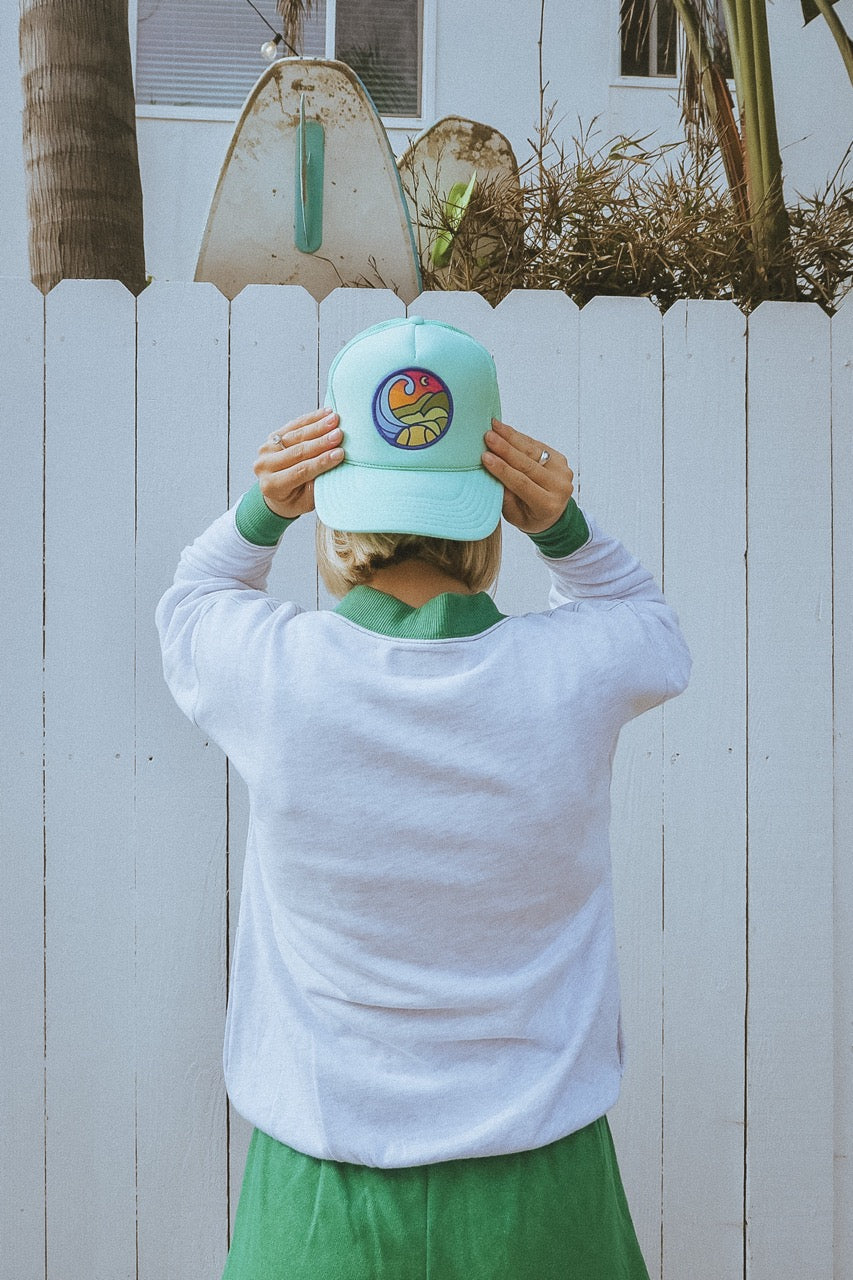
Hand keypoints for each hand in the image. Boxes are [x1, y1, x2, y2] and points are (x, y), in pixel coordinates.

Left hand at [253, 408, 343, 518]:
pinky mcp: (272, 437)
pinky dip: (311, 418)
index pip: (300, 471)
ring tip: (335, 419)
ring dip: (317, 426)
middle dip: (321, 442)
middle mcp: (265, 466)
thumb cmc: (295, 500)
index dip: (321, 462)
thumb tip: (334, 467)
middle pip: (297, 451)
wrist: (277, 495)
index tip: (339, 454)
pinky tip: (325, 413)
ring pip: (295, 435)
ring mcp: (267, 450)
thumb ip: (316, 487)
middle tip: (339, 434)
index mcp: (272, 485)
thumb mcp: (306, 501)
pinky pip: (293, 425)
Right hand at [482, 419, 573, 533]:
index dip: (503, 469)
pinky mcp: (560, 459)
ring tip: (494, 426)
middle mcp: (559, 487)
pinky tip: (505, 429)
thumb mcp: (514, 516)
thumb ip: (505, 497)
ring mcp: (562, 471)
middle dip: (505, 448)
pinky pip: (537, 446)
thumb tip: (492, 472)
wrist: (554, 516)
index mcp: (547, 505)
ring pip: (533, 451)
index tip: (485, 456)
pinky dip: (519, 438)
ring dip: (511, 437)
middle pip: (528, 464)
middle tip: (488, 435)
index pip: (522, 483)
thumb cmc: (529, 517)